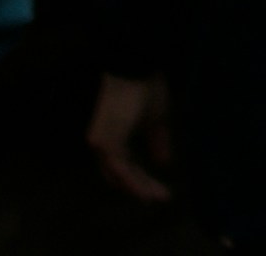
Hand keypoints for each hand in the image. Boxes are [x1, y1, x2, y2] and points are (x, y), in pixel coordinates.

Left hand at [89, 74, 175, 203]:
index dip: (143, 178)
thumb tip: (164, 162)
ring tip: (156, 196)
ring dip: (139, 187)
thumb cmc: (144, 87)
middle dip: (142, 187)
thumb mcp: (156, 117)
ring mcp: (102, 143)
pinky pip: (120, 168)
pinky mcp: (105, 142)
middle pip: (121, 173)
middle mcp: (103, 143)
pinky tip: (146, 190)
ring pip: (119, 174)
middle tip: (161, 197)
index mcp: (114, 137)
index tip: (162, 190)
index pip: (126, 165)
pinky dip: (133, 181)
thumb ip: (158, 140)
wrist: (134, 68)